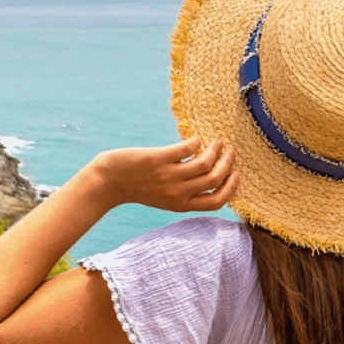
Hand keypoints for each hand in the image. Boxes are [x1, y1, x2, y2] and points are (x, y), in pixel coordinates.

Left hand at [90, 135, 237, 212]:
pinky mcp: (157, 160)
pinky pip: (186, 148)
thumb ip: (184, 193)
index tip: (236, 173)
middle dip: (228, 163)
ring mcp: (167, 176)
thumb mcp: (163, 198)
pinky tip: (195, 138)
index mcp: (180, 205)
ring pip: (204, 163)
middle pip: (215, 179)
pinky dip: (196, 141)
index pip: (216, 202)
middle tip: (230, 150)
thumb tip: (209, 174)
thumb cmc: (136, 187)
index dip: (231, 188)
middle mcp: (176, 194)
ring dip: (216, 150)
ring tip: (217, 141)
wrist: (107, 182)